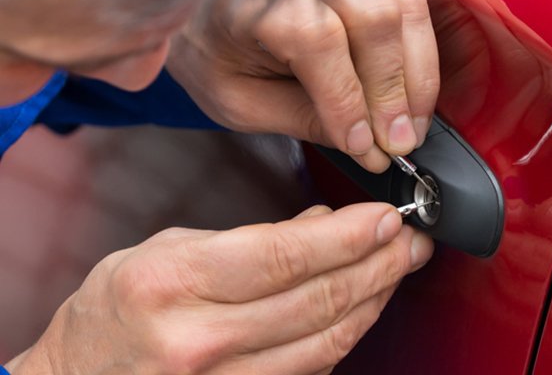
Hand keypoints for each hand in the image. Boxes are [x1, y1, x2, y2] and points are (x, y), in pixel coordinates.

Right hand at [6, 203, 432, 373]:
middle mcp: (199, 339)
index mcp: (174, 283)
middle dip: (377, 264)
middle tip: (409, 240)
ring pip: (327, 341)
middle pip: (317, 300)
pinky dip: (346, 334)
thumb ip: (249, 239)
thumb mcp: (169, 250)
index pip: (284, 255)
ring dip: (373, 300)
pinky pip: (312, 369)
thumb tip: (321, 223)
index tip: (384, 217)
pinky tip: (364, 307)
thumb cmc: (115, 312)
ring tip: (399, 268)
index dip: (347, 235)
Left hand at [167, 0, 439, 172]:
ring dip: (418, 73)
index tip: (368, 148)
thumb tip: (366, 148)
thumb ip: (301, 120)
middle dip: (395, 92)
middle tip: (400, 144)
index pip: (320, 44)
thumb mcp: (238, 99)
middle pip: (374, 21)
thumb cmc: (212, 49)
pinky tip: (414, 86)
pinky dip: (421, 47)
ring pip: (403, 7)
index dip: (351, 103)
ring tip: (413, 123)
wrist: (201, 2)